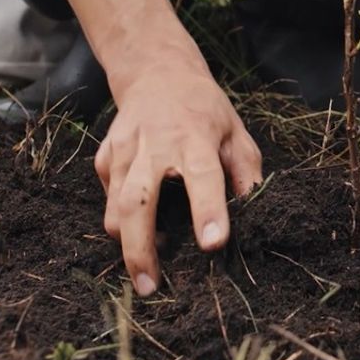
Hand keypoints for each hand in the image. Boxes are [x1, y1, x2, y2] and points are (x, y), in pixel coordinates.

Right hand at [94, 56, 261, 295]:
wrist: (157, 72)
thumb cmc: (205, 109)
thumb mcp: (236, 133)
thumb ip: (245, 173)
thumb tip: (255, 214)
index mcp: (195, 138)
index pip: (203, 177)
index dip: (208, 212)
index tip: (213, 245)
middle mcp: (154, 145)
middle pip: (139, 202)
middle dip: (141, 249)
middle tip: (150, 287)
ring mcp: (124, 150)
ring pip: (116, 205)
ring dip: (127, 242)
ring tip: (145, 271)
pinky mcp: (105, 156)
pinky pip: (107, 196)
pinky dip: (118, 218)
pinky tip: (136, 225)